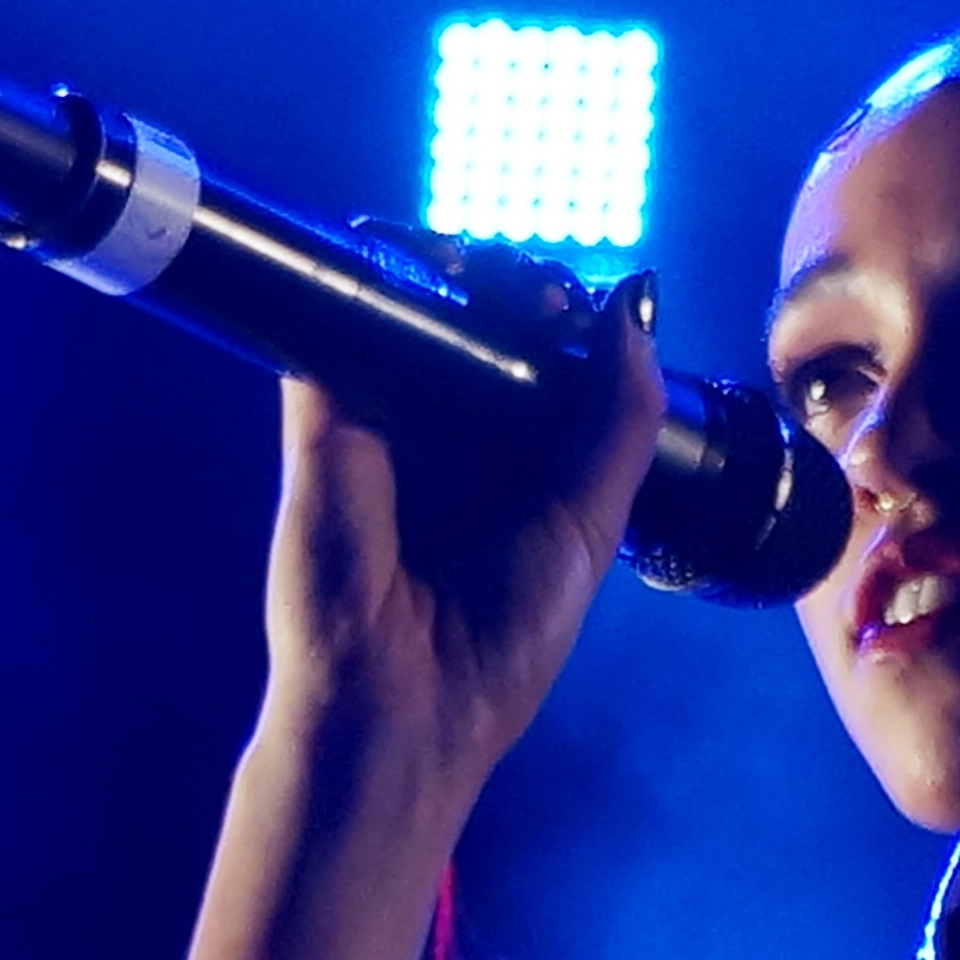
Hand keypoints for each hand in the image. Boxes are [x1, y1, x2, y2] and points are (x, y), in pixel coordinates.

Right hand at [256, 282, 666, 808]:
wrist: (403, 700)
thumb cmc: (502, 636)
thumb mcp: (588, 519)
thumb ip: (619, 416)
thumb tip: (636, 300)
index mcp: (515, 464)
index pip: (540, 359)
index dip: (564, 318)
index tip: (584, 308)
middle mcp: (448, 434)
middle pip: (481, 322)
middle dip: (512, 284)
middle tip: (540, 288)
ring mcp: (382, 417)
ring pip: (416, 309)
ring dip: (450, 268)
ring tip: (484, 266)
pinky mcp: (323, 413)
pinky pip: (343, 322)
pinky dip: (378, 277)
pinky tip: (418, 259)